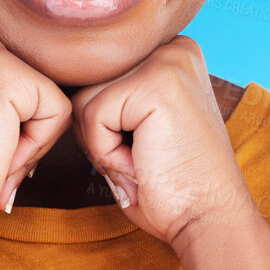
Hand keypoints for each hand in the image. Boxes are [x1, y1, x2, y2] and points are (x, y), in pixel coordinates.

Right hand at [0, 25, 73, 245]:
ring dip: (32, 140)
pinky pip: (58, 112)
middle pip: (45, 86)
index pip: (31, 78)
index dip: (18, 123)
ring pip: (54, 99)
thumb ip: (11, 92)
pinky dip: (35, 145)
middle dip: (28, 130)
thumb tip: (71, 83)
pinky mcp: (4, 73)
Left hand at [69, 36, 254, 248]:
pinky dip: (106, 154)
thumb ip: (112, 97)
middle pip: (87, 86)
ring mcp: (167, 60)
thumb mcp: (138, 129)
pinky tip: (143, 164)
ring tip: (144, 161)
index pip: (98, 79)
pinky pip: (92, 117)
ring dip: (102, 145)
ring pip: (84, 101)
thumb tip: (59, 80)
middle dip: (99, 135)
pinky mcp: (156, 83)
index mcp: (170, 53)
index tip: (144, 151)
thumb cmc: (171, 187)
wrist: (210, 221)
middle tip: (144, 161)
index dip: (104, 127)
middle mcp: (172, 47)